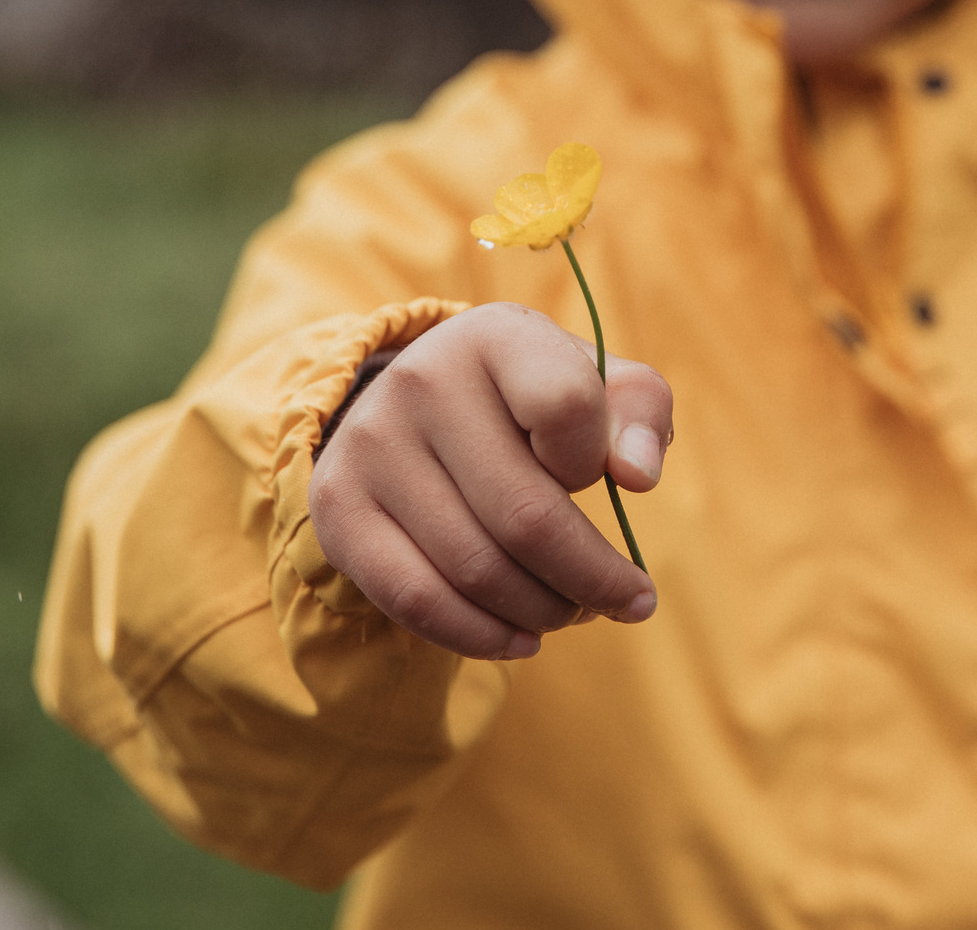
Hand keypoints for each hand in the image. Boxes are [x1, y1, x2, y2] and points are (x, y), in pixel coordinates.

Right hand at [307, 301, 671, 658]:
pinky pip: (416, 600)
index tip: (605, 483)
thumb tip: (638, 475)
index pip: (566, 407)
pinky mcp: (338, 504)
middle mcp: (421, 379)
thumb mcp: (595, 384)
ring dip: (543, 612)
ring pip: (477, 569)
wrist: (421, 403)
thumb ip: (638, 413)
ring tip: (572, 613)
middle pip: (527, 514)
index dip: (598, 464)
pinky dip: (481, 637)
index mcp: (495, 336)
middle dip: (592, 577)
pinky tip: (520, 640)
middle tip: (626, 601)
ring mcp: (371, 443)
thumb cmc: (532, 401)